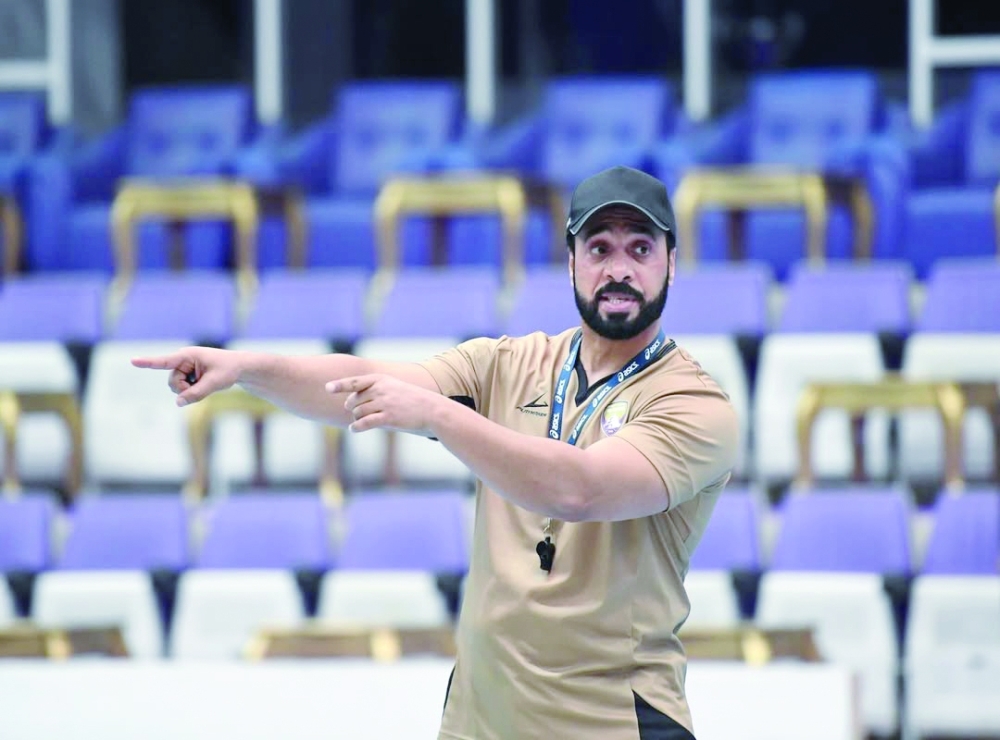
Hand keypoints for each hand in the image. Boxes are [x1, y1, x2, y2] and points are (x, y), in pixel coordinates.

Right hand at [131, 346, 240, 406]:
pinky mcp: (187, 374)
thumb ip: (196, 394)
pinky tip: (204, 383)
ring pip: (176, 387)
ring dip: (188, 390)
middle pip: (172, 382)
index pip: (165, 361)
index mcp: (188, 355)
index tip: (133, 360)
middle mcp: (183, 360)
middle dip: (184, 389)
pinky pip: (182, 388)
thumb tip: (178, 403)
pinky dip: (192, 390)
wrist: (239, 368)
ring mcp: (184, 367)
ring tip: (205, 382)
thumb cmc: (228, 370)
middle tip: (204, 385)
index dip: (148, 362)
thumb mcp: (214, 383)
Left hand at [326, 374, 440, 434]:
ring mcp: (384, 403)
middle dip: (352, 407)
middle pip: (354, 400)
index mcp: (380, 379)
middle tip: (356, 411)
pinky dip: (356, 427)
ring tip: (363, 421)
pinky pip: (365, 423)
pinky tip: (354, 429)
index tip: (327, 388)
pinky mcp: (388, 418)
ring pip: (358, 413)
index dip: (340, 385)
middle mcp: (381, 389)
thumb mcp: (393, 387)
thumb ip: (373, 390)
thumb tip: (351, 401)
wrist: (430, 409)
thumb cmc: (410, 400)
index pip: (355, 382)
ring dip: (357, 418)